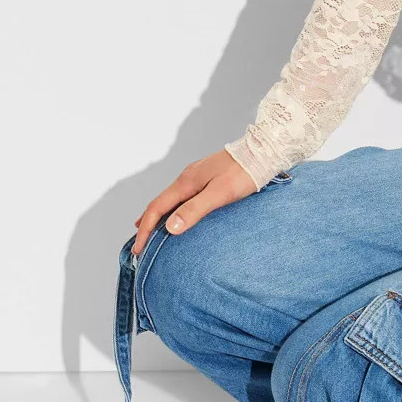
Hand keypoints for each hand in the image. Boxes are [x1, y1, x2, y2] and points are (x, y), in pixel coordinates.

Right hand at [131, 149, 258, 257]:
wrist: (263, 151)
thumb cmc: (244, 172)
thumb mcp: (220, 193)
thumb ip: (195, 209)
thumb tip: (169, 227)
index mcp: (186, 182)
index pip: (156, 208)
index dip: (145, 229)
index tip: (138, 249)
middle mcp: (187, 177)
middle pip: (160, 203)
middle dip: (147, 224)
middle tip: (140, 245)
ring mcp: (198, 175)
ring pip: (171, 198)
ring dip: (160, 215)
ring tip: (152, 230)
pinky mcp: (209, 176)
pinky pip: (183, 195)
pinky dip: (174, 208)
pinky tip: (180, 212)